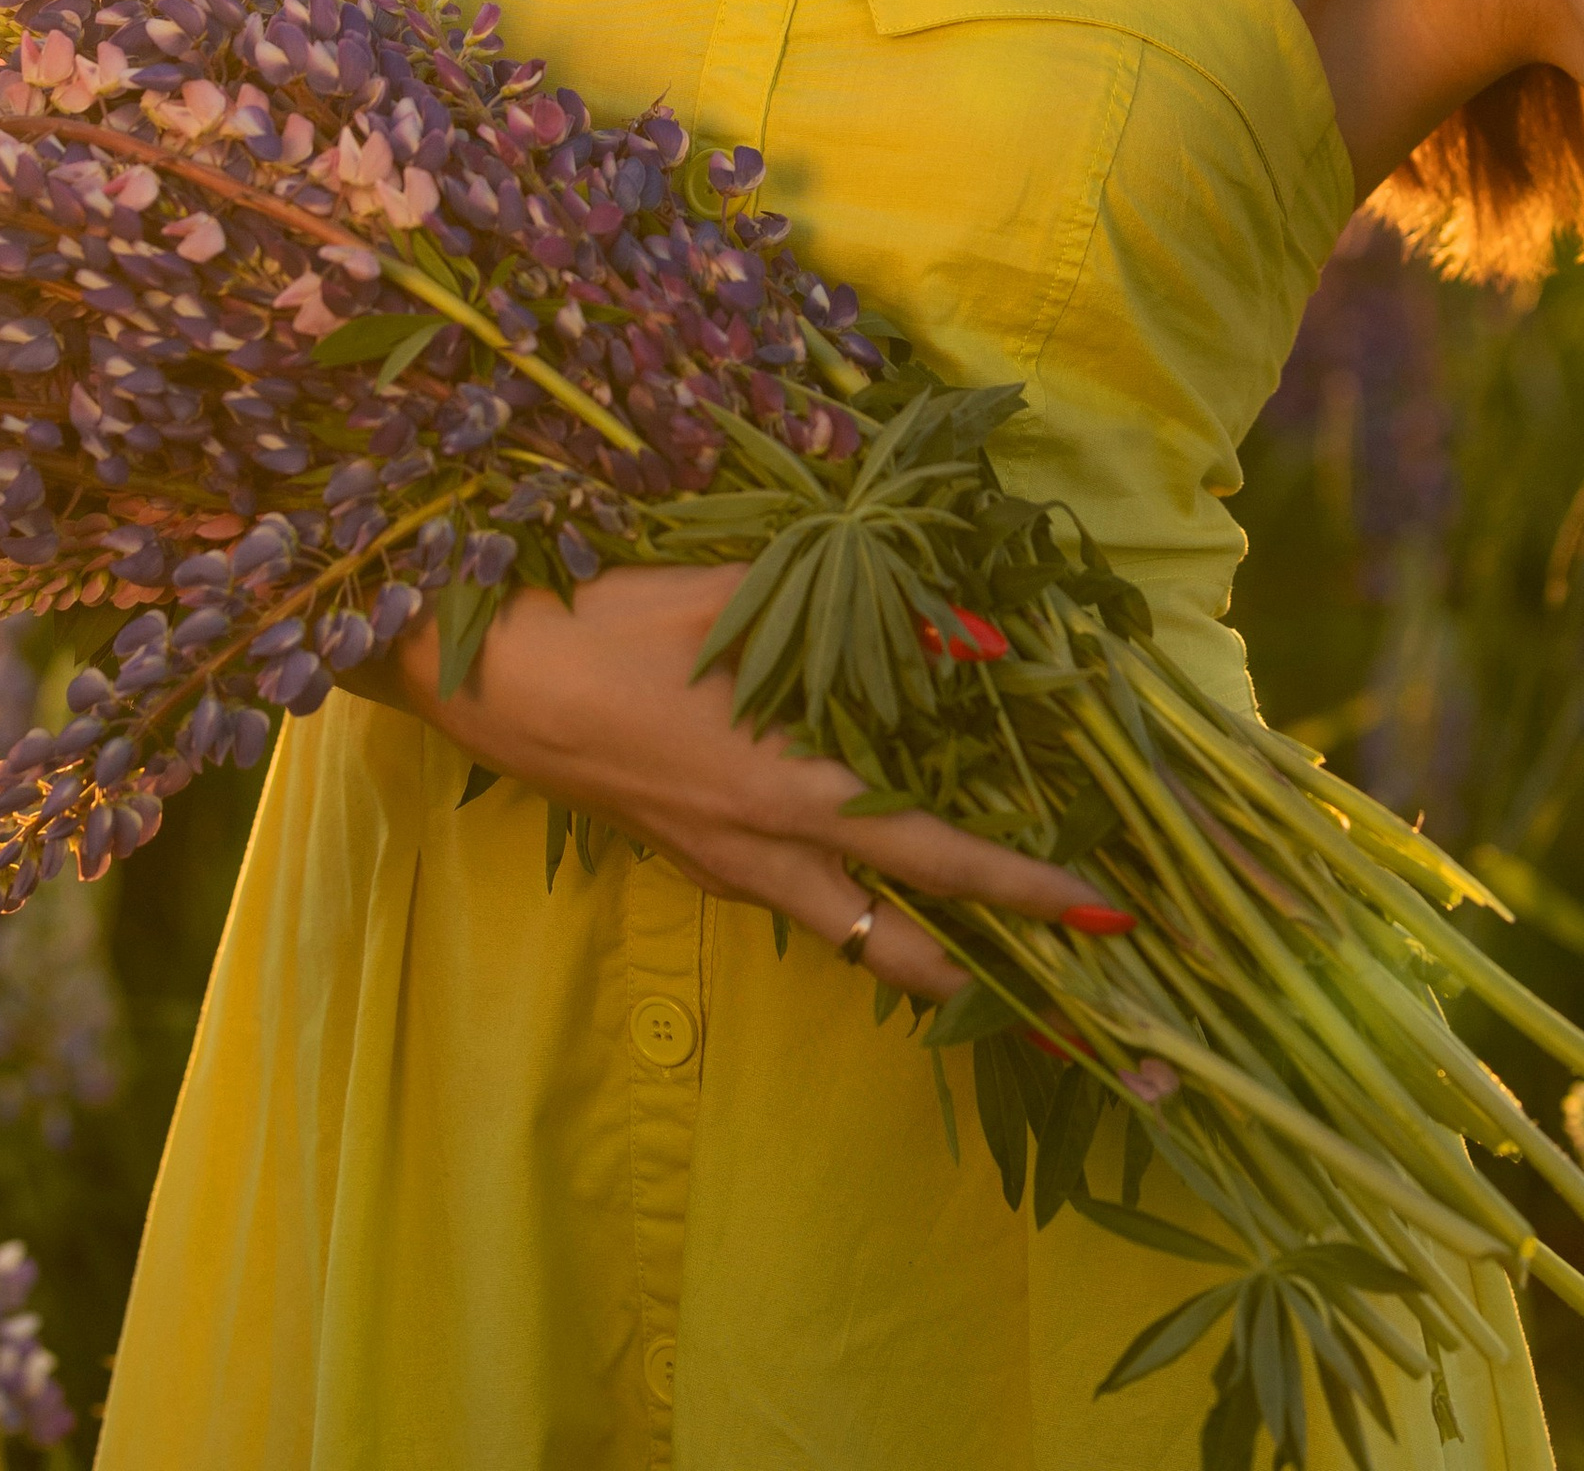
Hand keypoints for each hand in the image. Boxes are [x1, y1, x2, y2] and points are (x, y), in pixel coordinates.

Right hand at [337, 560, 1080, 1000]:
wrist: (482, 676)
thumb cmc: (607, 625)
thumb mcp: (735, 600)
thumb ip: (855, 615)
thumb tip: (967, 634)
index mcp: (790, 794)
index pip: (936, 856)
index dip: (1025, 888)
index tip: (1101, 913)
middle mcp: (764, 854)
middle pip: (896, 944)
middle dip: (981, 971)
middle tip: (1054, 983)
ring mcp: (720, 866)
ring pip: (841, 933)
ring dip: (912, 948)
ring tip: (979, 947)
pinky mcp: (686, 857)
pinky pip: (790, 901)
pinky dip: (846, 904)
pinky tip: (864, 869)